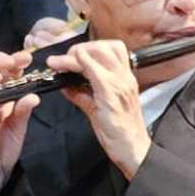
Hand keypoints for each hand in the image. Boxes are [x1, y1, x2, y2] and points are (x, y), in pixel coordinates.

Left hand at [70, 39, 151, 175]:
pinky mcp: (111, 93)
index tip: (68, 57)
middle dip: (79, 48)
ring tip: (62, 64)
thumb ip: (81, 94)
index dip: (86, 49)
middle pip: (104, 45)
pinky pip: (93, 70)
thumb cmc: (119, 132)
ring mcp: (119, 83)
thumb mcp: (98, 108)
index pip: (110, 48)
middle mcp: (124, 77)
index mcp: (124, 78)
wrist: (133, 149)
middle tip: (64, 60)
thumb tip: (65, 84)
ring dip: (76, 55)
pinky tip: (64, 71)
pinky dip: (76, 66)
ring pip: (98, 52)